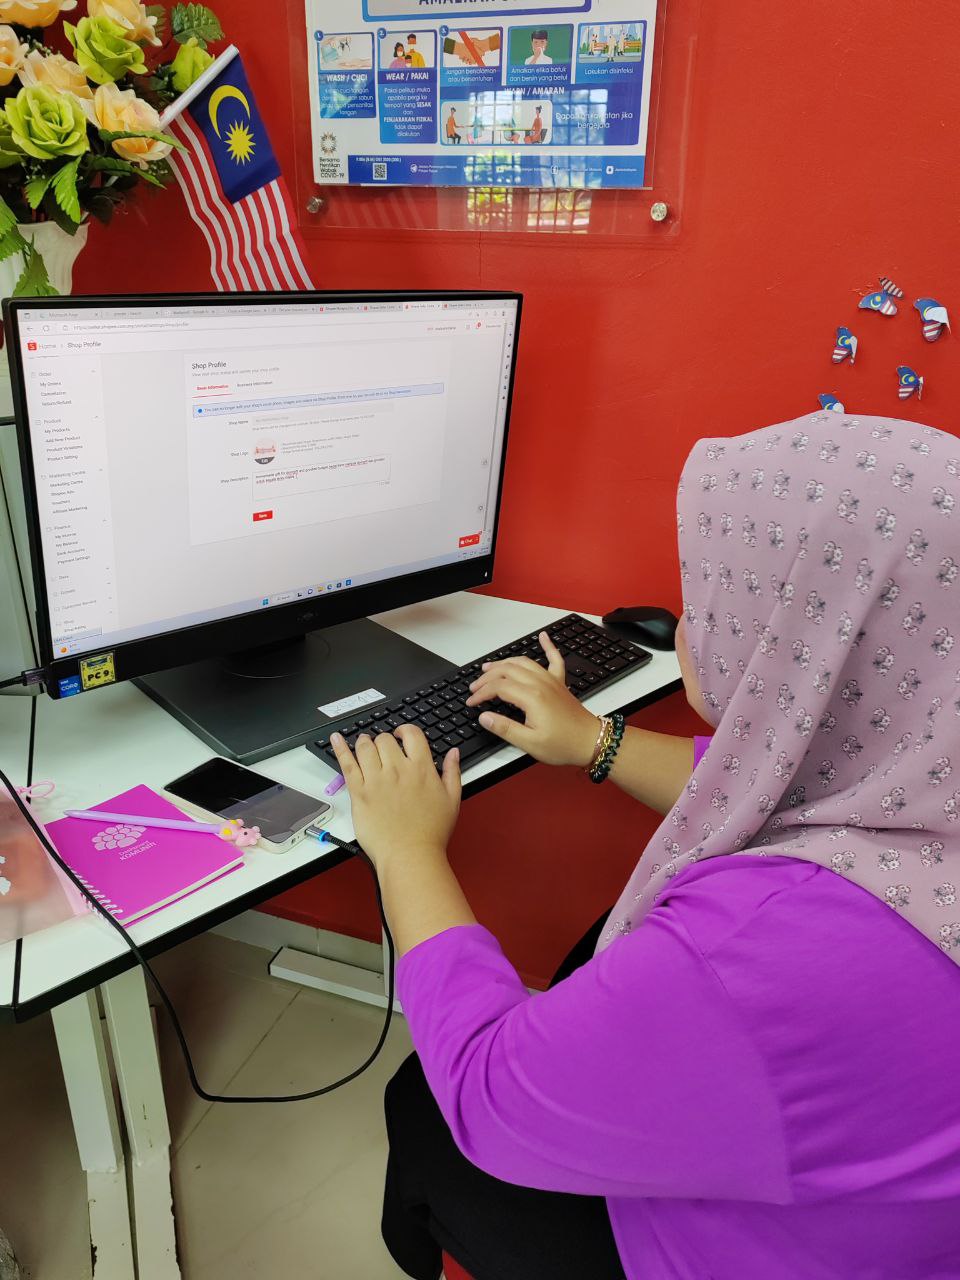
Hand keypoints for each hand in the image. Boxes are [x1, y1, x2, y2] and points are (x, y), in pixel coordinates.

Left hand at [331, 726, 460, 870]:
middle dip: (384, 741)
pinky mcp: (359, 793)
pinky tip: (336, 739)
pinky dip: (340, 749)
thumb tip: (453, 753)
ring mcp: (376, 780)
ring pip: (365, 747)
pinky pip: (347, 765)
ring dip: (365, 742)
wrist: (410, 856)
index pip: (411, 734)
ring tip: (365, 745)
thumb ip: (452, 772)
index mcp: (422, 769)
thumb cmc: (431, 833)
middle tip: (383, 749)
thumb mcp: (452, 800)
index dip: (404, 730)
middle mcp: (397, 770)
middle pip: (385, 739)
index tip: (401, 734)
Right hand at [465, 631, 599, 767]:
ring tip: (489, 667)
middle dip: (487, 677)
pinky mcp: (559, 683)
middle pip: (507, 670)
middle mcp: (540, 684)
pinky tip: (544, 637)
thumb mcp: (529, 743)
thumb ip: (505, 728)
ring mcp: (551, 681)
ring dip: (504, 662)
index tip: (471, 702)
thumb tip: (484, 717)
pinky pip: (554, 659)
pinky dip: (548, 646)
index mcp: (531, 697)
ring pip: (523, 662)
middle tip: (474, 687)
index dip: (481, 693)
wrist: (591, 741)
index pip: (498, 687)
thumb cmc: (564, 744)